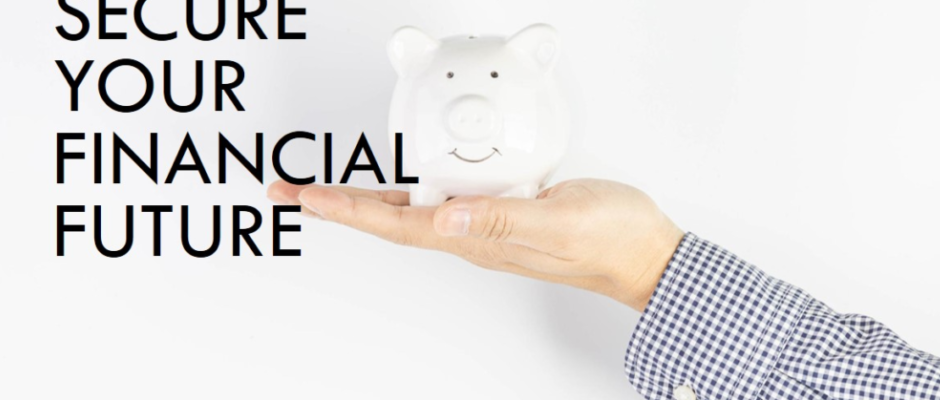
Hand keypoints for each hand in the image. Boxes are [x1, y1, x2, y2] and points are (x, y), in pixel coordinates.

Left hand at [267, 179, 683, 309]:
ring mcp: (487, 222)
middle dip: (339, 206)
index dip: (347, 211)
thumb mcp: (558, 225)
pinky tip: (409, 173)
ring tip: (331, 188)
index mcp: (479, 236)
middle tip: (296, 194)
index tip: (306, 199)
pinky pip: (445, 194)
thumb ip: (503, 222)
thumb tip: (447, 218)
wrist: (643, 250)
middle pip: (390, 219)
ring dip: (367, 198)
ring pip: (412, 208)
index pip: (397, 225)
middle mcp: (474, 232)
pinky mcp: (504, 207)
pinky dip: (414, 183)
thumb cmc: (609, 242)